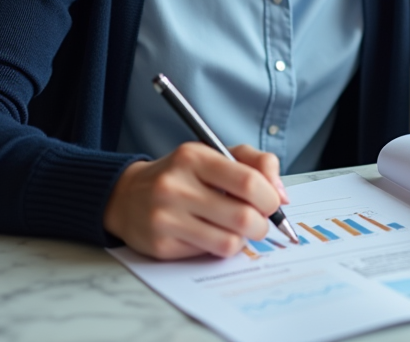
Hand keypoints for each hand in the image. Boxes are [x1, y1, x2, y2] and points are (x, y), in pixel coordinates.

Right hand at [103, 142, 288, 259]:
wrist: (127, 196)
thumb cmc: (182, 175)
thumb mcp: (216, 155)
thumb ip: (256, 163)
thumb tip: (282, 195)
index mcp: (194, 157)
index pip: (248, 182)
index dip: (269, 198)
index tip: (271, 203)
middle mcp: (176, 186)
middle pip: (243, 217)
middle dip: (261, 225)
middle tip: (258, 222)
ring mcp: (166, 217)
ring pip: (228, 242)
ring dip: (242, 239)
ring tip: (236, 229)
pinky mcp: (161, 245)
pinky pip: (207, 254)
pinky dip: (218, 248)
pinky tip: (210, 235)